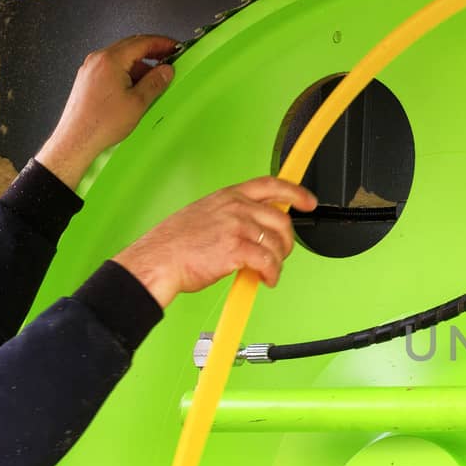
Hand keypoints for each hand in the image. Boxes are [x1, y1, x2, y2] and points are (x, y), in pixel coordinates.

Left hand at [36, 34, 178, 186]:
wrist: (77, 139)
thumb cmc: (103, 122)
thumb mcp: (138, 102)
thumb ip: (155, 82)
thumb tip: (167, 70)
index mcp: (111, 60)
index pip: (142, 42)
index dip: (162, 43)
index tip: (175, 47)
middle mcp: (98, 59)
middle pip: (130, 46)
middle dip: (152, 51)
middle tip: (168, 59)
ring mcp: (90, 68)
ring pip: (120, 57)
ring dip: (139, 64)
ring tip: (153, 80)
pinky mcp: (87, 79)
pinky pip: (111, 67)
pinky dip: (126, 72)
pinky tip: (135, 87)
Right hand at [113, 178, 318, 307]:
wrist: (158, 260)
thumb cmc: (175, 243)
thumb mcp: (204, 214)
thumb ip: (231, 215)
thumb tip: (254, 229)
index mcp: (228, 196)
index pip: (269, 185)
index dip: (294, 192)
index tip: (308, 201)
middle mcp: (235, 207)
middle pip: (281, 220)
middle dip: (287, 242)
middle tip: (280, 255)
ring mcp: (237, 227)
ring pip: (277, 244)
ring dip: (278, 262)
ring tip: (268, 272)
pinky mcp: (237, 249)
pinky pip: (268, 262)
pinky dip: (272, 274)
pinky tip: (265, 280)